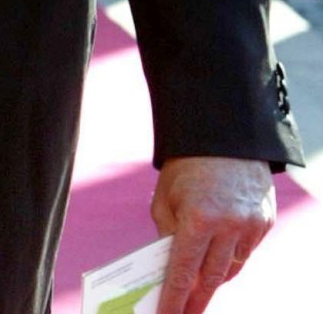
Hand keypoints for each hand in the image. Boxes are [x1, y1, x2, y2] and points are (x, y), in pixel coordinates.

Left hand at [151, 156, 274, 313]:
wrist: (223, 135)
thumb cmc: (185, 167)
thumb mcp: (166, 198)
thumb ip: (168, 234)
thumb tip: (170, 268)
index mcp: (198, 218)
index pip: (184, 271)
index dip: (175, 298)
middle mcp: (228, 226)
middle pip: (211, 277)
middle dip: (196, 299)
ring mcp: (251, 226)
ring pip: (231, 268)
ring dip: (215, 280)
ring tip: (199, 292)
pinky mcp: (265, 222)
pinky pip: (246, 251)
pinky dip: (231, 258)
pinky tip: (219, 262)